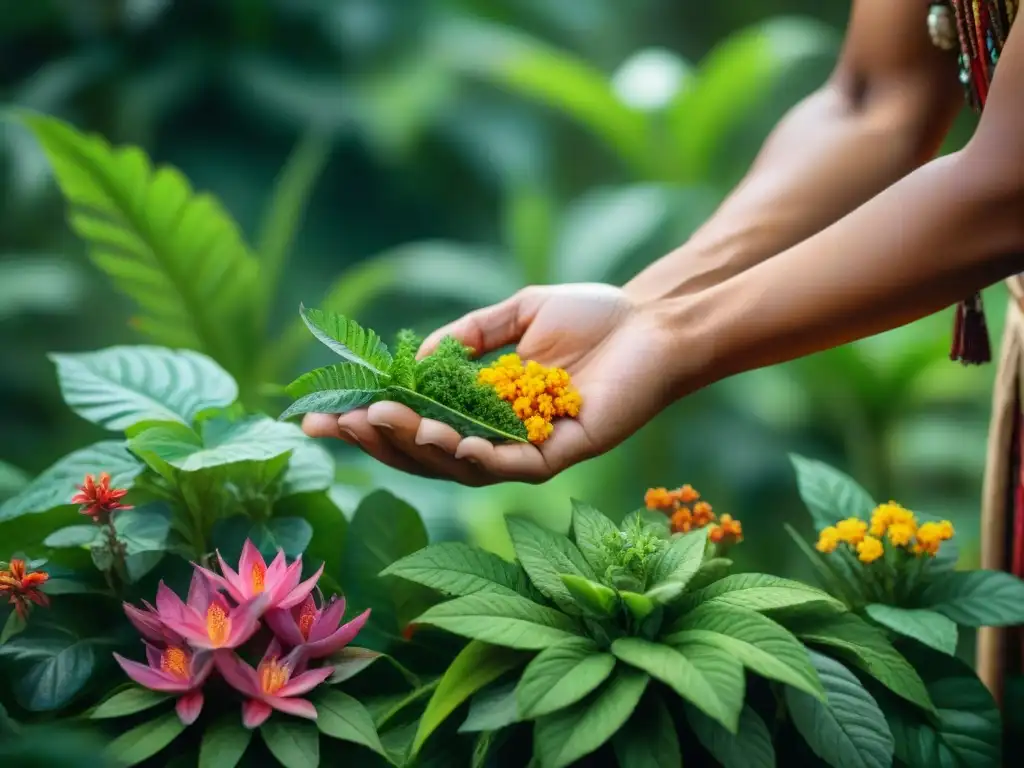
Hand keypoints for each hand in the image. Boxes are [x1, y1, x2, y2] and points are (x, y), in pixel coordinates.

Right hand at [302, 283, 686, 484]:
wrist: (654, 321)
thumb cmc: (594, 315)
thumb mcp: (519, 311)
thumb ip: (472, 333)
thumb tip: (423, 358)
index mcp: (485, 406)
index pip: (416, 423)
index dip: (369, 421)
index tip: (319, 415)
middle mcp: (501, 435)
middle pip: (427, 453)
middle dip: (380, 440)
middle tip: (340, 423)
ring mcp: (530, 450)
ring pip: (462, 466)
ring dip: (420, 447)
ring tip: (385, 420)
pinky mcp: (563, 454)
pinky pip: (512, 468)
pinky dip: (477, 459)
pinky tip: (446, 441)